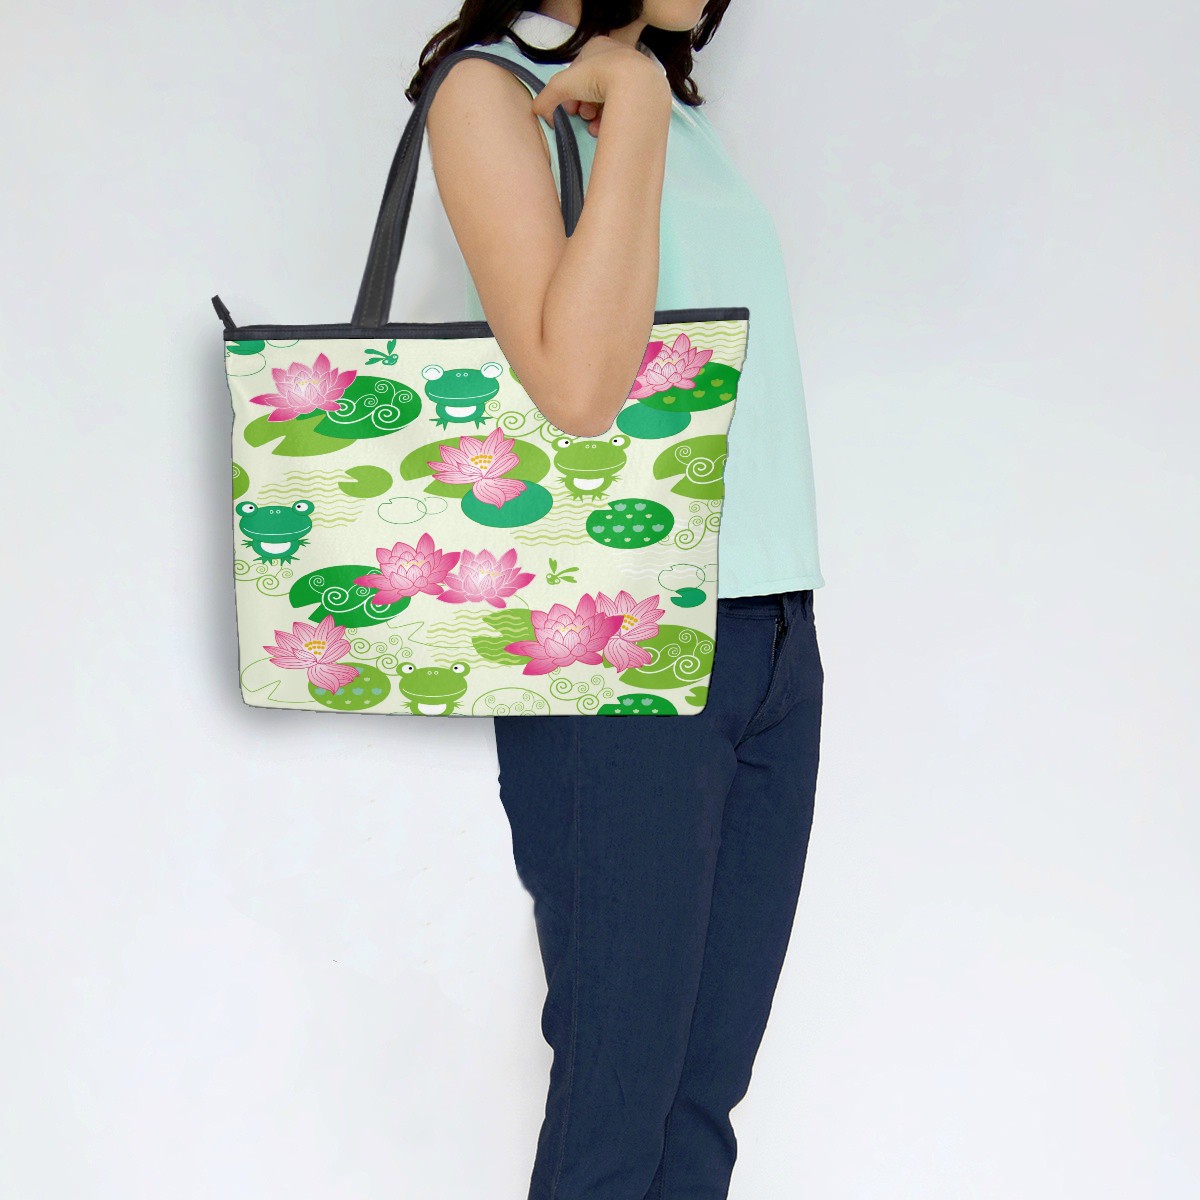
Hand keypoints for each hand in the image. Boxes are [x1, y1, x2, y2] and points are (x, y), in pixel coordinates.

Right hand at [530, 35, 669, 137]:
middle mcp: (617, 56)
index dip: (569, 93)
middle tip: (582, 117)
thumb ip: (546, 98)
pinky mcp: (645, 92)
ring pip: (608, 99)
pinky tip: (606, 128)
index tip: (568, 109)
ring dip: (596, 116)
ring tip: (594, 126)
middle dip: (584, 106)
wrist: (636, 87)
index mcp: (598, 46)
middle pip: (593, 87)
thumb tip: (538, 112)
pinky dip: (612, 119)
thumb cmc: (597, 77)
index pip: (577, 72)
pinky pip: (624, 107)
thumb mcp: (562, 85)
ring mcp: (633, 74)